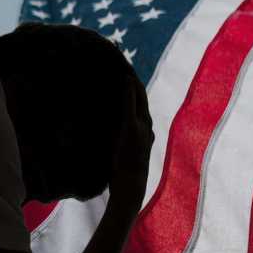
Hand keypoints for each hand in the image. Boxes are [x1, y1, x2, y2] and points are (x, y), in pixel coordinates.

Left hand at [109, 73, 153, 205]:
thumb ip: (116, 142)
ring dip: (131, 80)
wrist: (130, 190)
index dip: (133, 89)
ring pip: (139, 97)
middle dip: (133, 80)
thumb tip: (105, 132)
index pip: (140, 105)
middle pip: (141, 97)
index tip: (124, 74)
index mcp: (144, 132)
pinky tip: (124, 77)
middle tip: (123, 62)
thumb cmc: (122, 176)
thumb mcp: (119, 155)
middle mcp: (146, 127)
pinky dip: (128, 91)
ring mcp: (141, 128)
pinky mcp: (133, 131)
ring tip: (123, 63)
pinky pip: (131, 106)